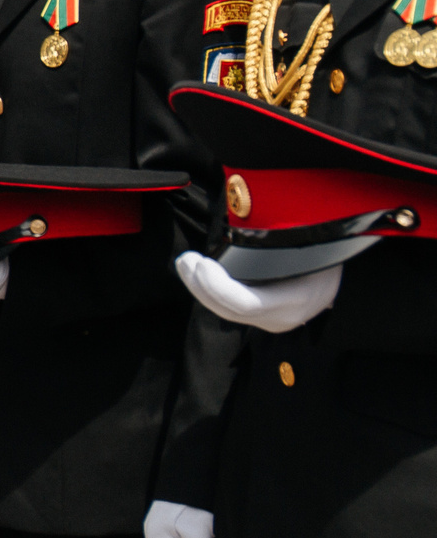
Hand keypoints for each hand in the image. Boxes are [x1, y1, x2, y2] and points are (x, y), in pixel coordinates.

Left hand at [175, 251, 343, 333]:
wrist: (351, 279)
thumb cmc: (331, 252)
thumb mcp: (313, 244)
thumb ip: (279, 239)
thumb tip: (249, 215)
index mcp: (296, 300)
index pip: (245, 304)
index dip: (217, 286)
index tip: (203, 262)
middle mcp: (282, 318)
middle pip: (228, 310)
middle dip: (201, 285)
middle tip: (186, 260)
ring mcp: (272, 322)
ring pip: (225, 312)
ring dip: (200, 288)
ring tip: (186, 264)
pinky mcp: (264, 318)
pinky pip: (230, 309)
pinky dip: (211, 292)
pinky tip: (199, 274)